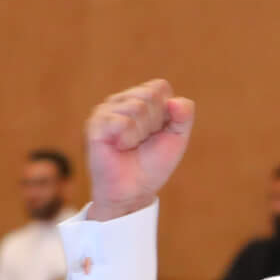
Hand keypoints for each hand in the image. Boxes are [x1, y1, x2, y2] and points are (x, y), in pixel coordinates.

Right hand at [84, 80, 195, 221]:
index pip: (160, 87)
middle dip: (154, 123)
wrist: (134, 191)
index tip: (158, 132)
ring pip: (137, 107)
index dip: (166, 113)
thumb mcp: (177, 137)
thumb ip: (184, 115)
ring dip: (141, 134)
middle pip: (150, 95)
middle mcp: (121, 100)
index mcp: (139, 98)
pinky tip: (120, 147)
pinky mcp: (95, 124)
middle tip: (143, 141)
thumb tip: (174, 101)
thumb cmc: (153, 164)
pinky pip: (121, 121)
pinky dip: (128, 139)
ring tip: (131, 146)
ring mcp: (106, 110)